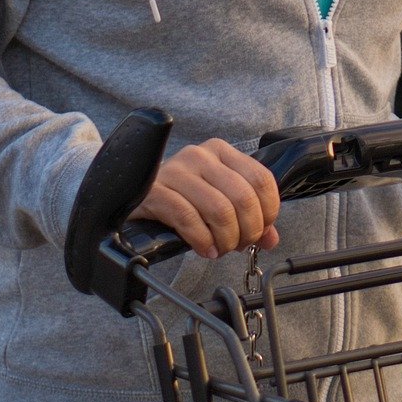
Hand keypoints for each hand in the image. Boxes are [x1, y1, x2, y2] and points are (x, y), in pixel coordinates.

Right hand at [135, 139, 281, 258]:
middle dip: (247, 231)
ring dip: (226, 240)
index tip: (260, 232)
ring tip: (220, 249)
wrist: (130, 195)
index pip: (261, 180)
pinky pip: (189, 219)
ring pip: (220, 210)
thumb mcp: (217, 200)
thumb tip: (271, 239)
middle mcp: (200, 155)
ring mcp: (177, 171)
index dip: (268, 212)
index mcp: (221, 151)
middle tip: (238, 246)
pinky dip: (203, 240)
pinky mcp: (156, 191)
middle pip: (243, 197)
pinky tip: (205, 250)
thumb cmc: (181, 198)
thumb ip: (248, 216)